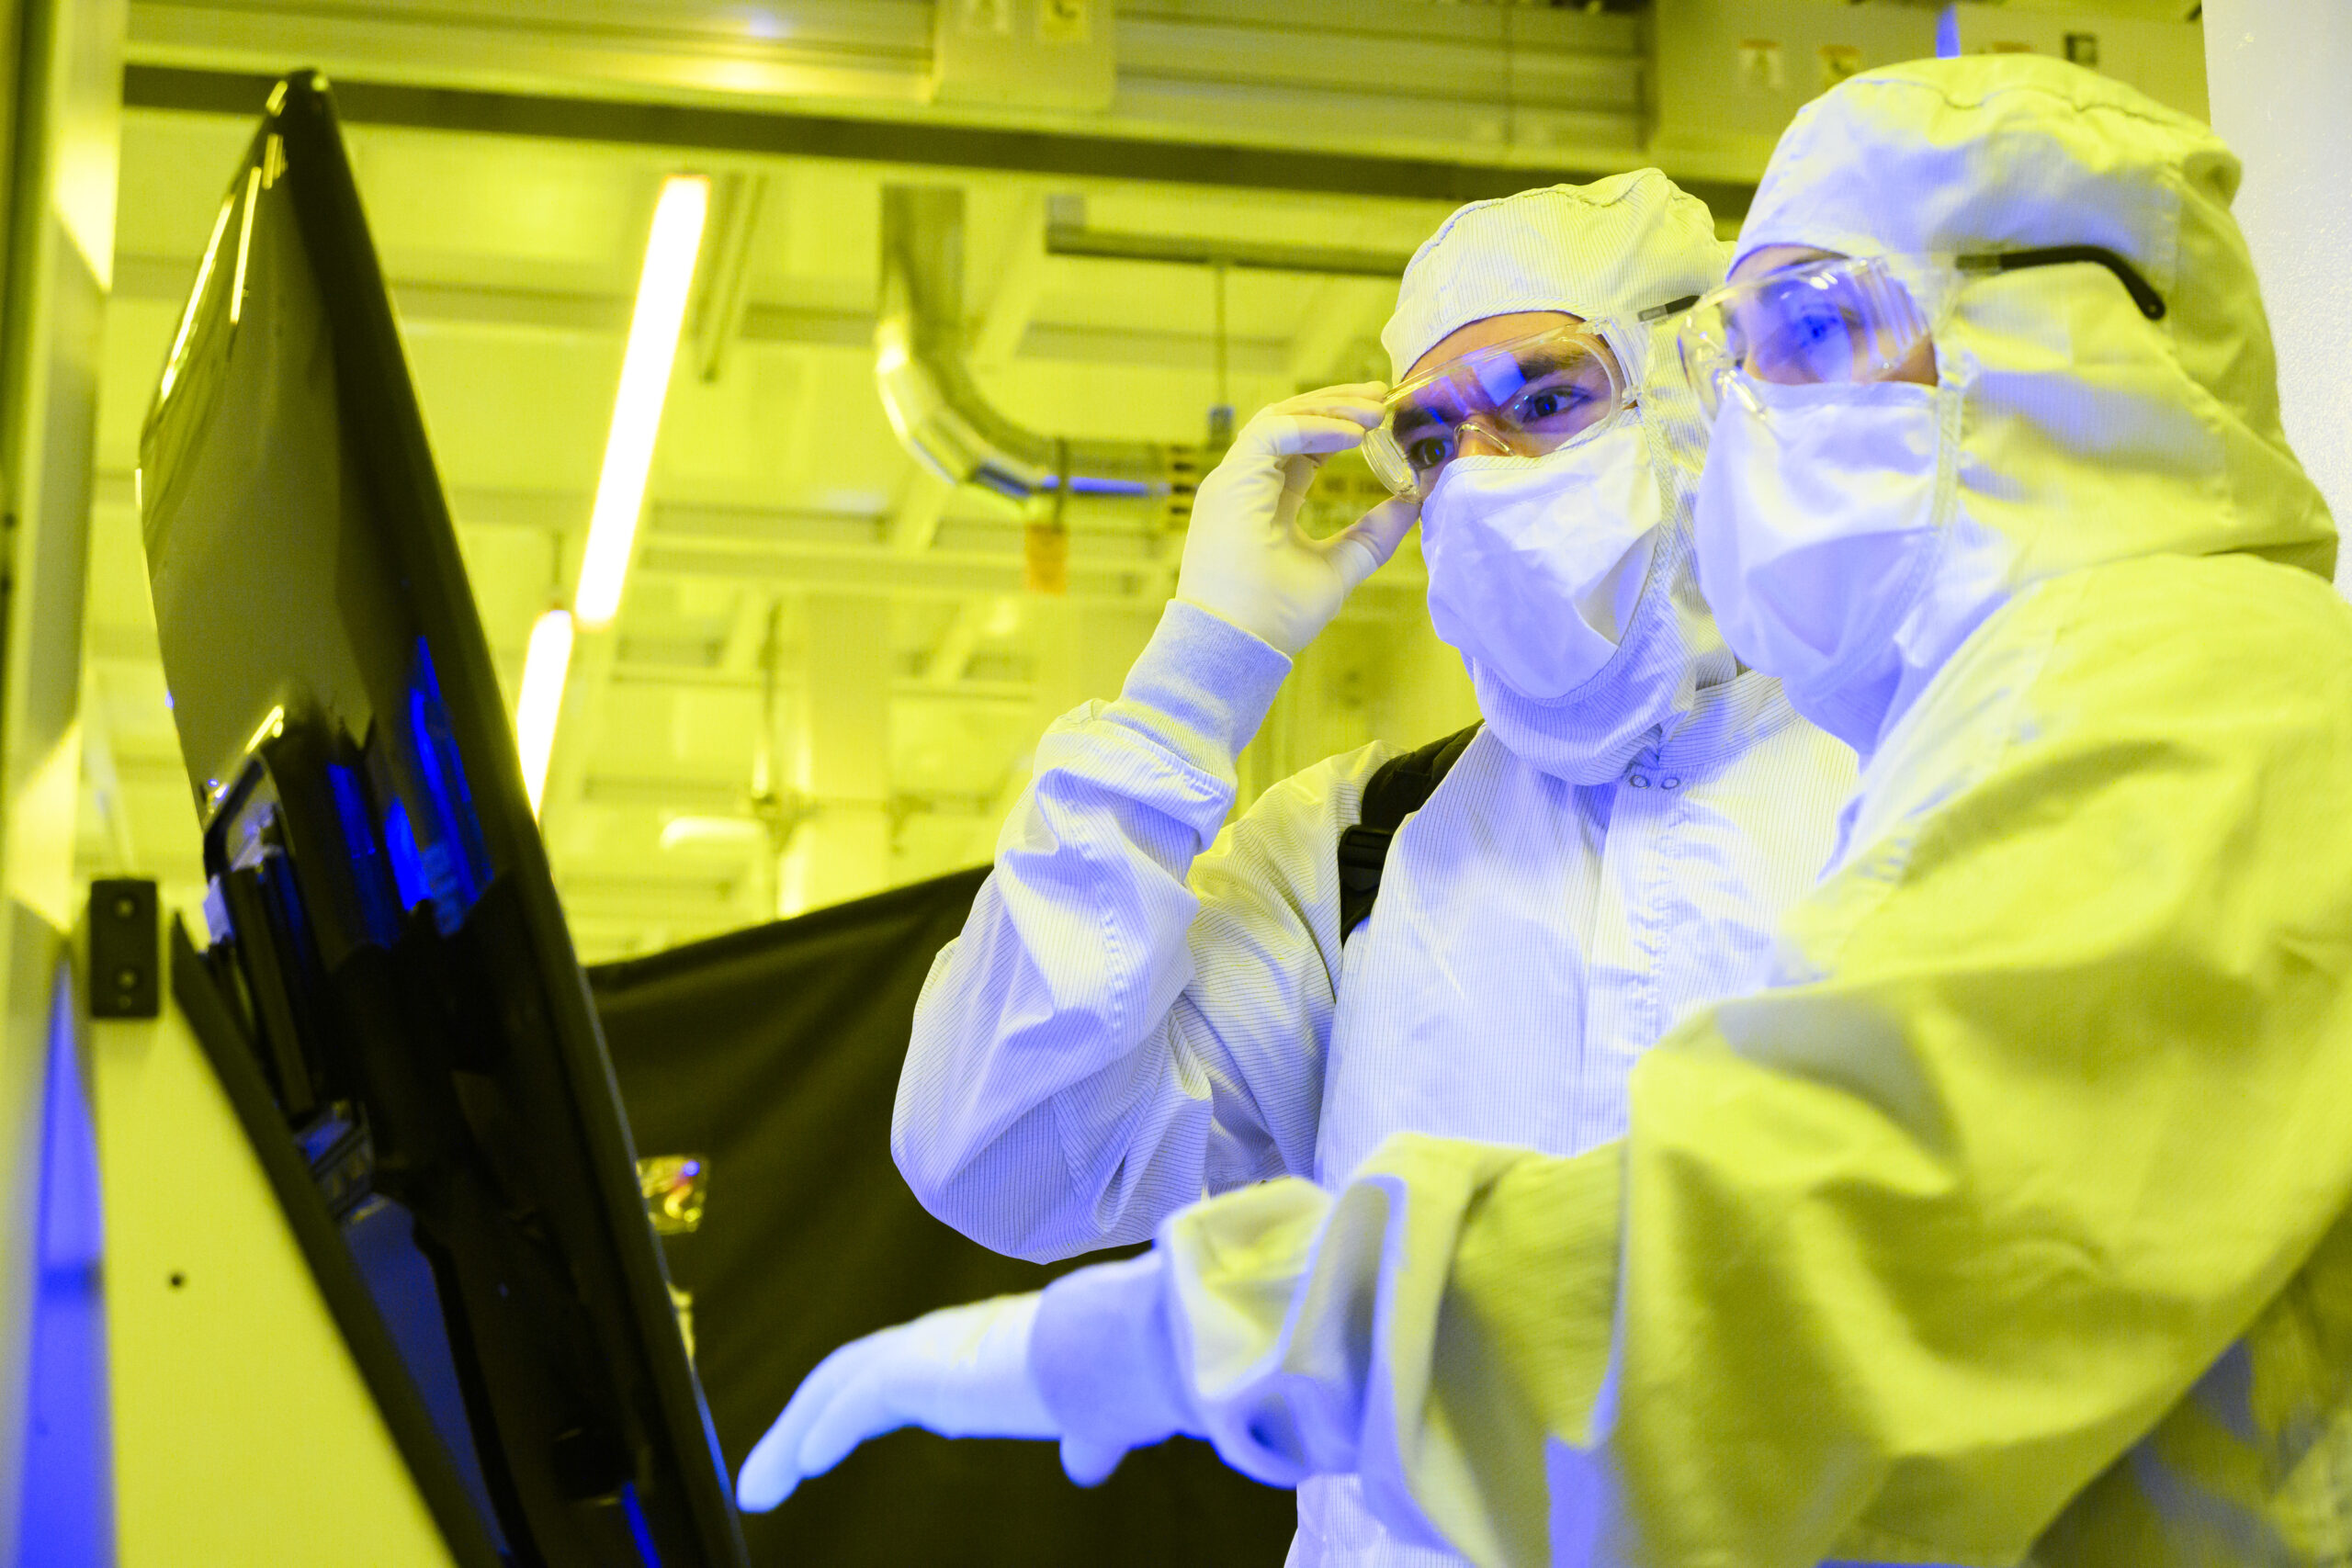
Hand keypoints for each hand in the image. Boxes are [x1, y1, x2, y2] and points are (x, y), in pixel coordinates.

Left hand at [735, 1294, 1126, 1510]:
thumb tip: (1086, 1465)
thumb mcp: (1093, 1416)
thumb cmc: (1122, 1372)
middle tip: (764, 1478)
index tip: (816, 1449)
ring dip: (790, 1437)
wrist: (1131, 1350)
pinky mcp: (924, 1372)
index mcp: (974, 1350)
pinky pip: (854, 1403)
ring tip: (758, 1487)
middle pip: (846, 1377)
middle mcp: (942, 1343)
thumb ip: (1081, 1438)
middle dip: (799, 1425)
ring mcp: (930, 1352)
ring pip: (836, 1387)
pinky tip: (800, 1465)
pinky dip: (818, 1432)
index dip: (846, 1410)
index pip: (889, 1376)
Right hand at [1176, 384, 1421, 656]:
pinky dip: (1314, 428)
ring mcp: (1234, 480)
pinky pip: (1273, 434)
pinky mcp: (1231, 483)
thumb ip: (1373, 535)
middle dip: (1338, 404)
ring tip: (1376, 409)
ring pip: (1279, 417)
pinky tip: (1354, 435)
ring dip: (1330, 409)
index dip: (1339, 427)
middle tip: (1383, 396)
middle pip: (1290, 421)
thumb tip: (1414, 501)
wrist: (1238, 647)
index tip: (1382, 418)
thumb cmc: (1275, 617)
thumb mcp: (1341, 567)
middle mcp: (1246, 483)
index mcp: (1265, 499)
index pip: (1301, 445)